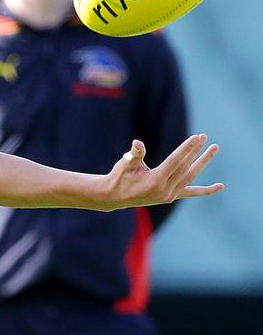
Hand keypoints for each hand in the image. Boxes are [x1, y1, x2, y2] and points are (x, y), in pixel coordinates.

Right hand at [103, 134, 223, 209]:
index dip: (186, 149)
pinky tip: (220, 186)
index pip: (175, 162)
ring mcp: (169, 195)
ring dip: (203, 162)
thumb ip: (134, 155)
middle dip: (196, 152)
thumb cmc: (119, 177)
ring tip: (214, 148)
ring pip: (190, 176)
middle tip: (205, 137)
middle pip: (185, 167)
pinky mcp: (171, 196)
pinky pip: (191, 192)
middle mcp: (164, 190)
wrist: (114, 197)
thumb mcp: (124, 164)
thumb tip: (137, 143)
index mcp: (154, 181)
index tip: (197, 137)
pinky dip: (206, 190)